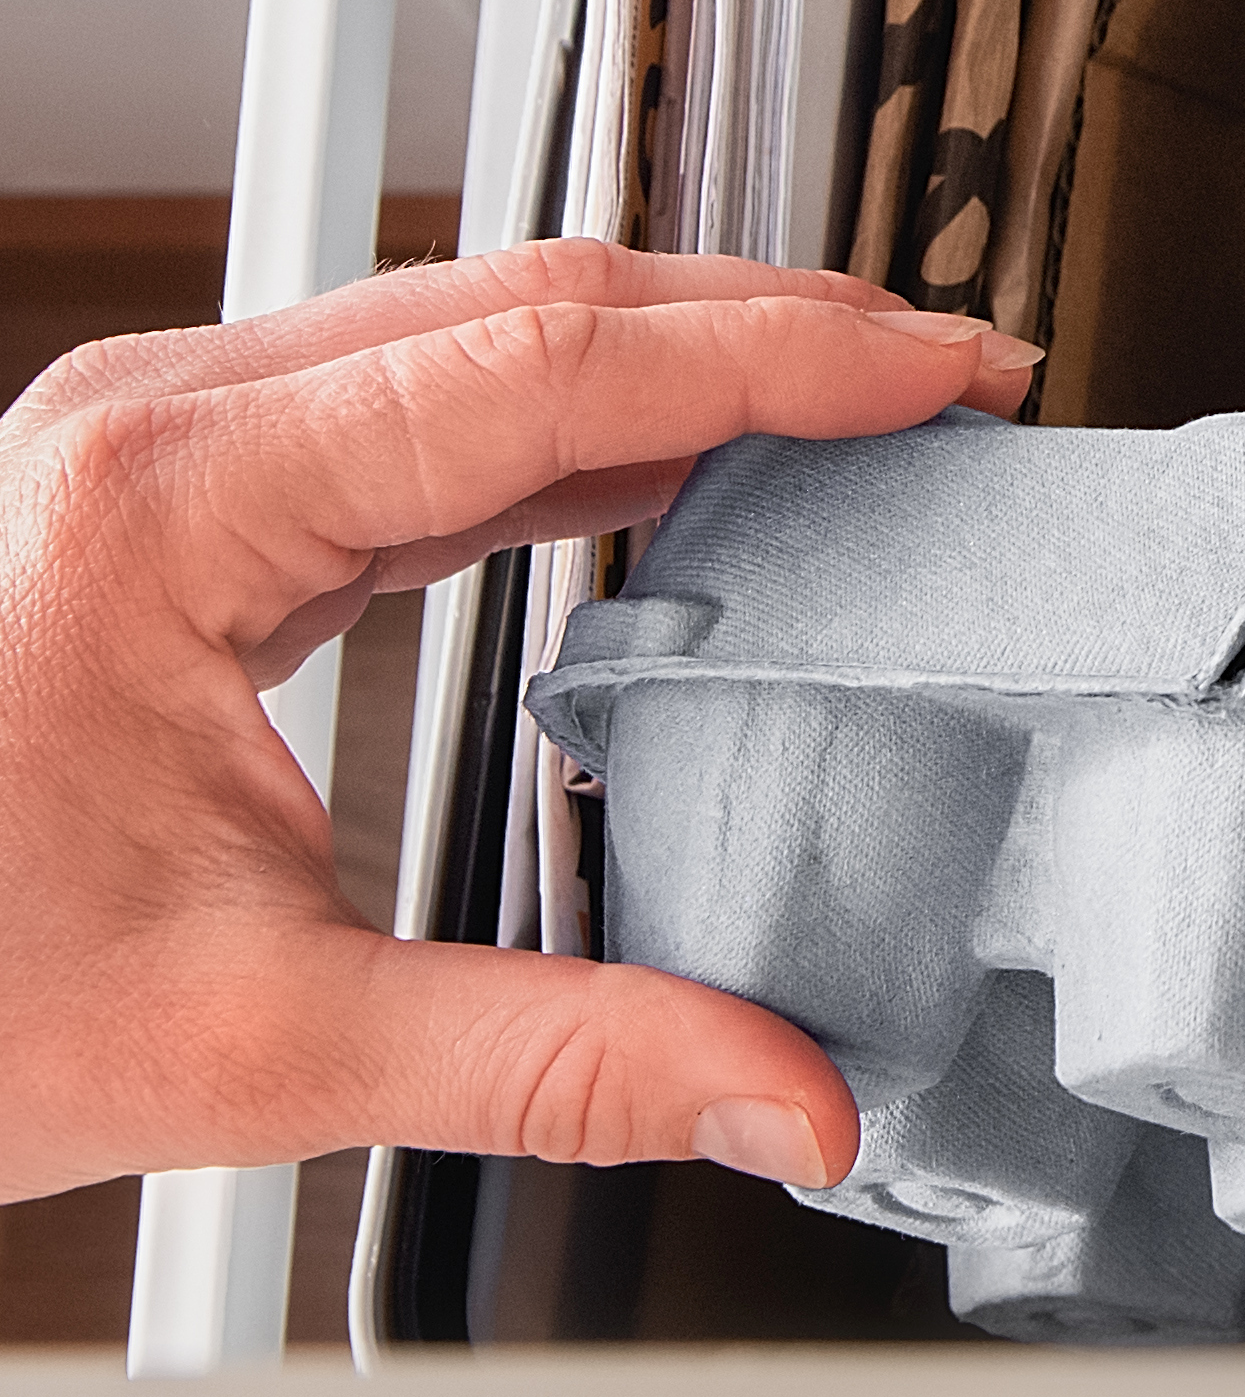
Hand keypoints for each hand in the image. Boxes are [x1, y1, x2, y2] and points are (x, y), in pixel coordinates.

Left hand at [0, 245, 1030, 1204]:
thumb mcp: (239, 1053)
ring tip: (841, 397)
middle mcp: (156, 428)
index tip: (941, 369)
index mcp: (178, 500)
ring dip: (671, 353)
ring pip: (472, 326)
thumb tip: (770, 1098)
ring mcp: (148, 447)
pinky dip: (562, 417)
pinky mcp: (156, 497)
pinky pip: (403, 403)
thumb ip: (546, 1063)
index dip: (785, 360)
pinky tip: (658, 463)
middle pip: (535, 298)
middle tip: (944, 367)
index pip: (561, 361)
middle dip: (767, 323)